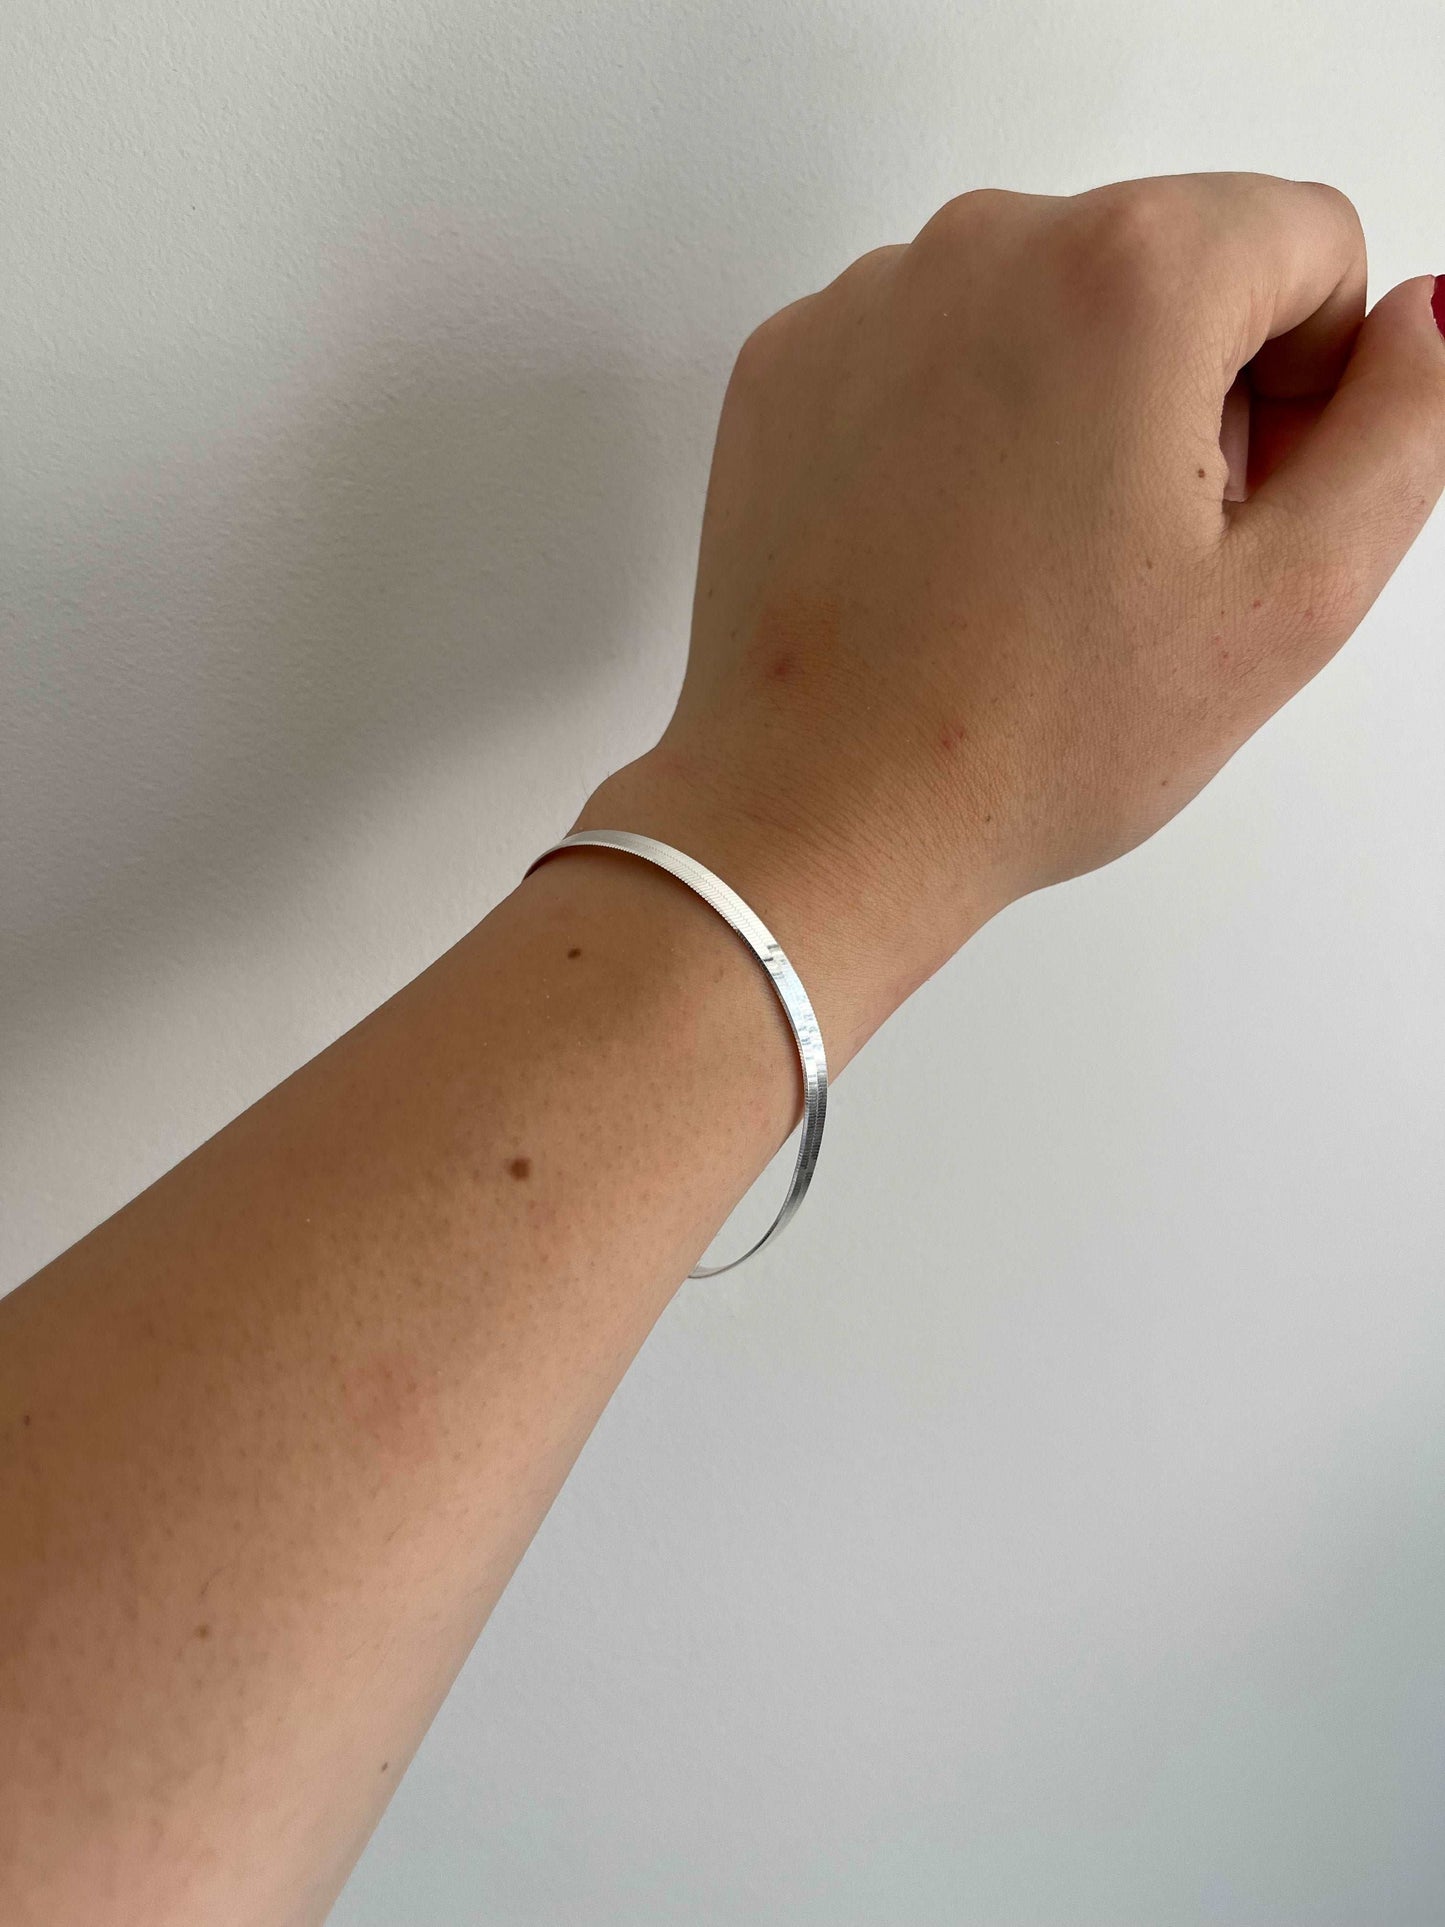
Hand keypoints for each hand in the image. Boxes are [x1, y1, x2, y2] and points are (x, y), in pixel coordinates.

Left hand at [577, 173, 1444, 1062]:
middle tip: (1140, 557)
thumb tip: (1417, 326)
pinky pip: (927, 348)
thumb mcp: (1292, 600)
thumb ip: (1407, 427)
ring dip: (1073, 406)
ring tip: (1035, 565)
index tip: (1240, 501)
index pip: (1308, 244)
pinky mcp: (789, 366)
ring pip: (1044, 304)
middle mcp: (983, 246)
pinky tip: (948, 550)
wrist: (820, 815)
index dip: (1309, 385)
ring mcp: (867, 301)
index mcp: (1128, 275)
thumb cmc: (1030, 735)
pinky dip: (957, 424)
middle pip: (1171, 263)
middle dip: (1192, 390)